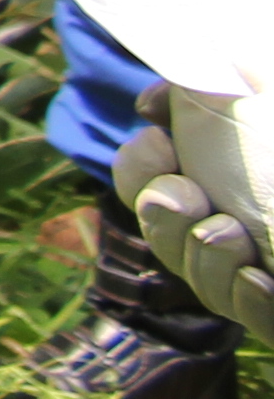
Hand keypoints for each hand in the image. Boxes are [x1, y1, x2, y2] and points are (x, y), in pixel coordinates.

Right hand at [123, 90, 273, 337]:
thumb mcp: (256, 91)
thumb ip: (200, 81)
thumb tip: (152, 105)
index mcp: (220, 171)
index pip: (145, 177)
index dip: (138, 165)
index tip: (161, 145)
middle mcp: (233, 221)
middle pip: (160, 229)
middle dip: (162, 214)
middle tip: (189, 198)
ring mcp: (260, 271)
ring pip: (197, 275)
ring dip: (205, 256)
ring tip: (237, 238)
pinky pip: (248, 317)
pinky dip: (248, 299)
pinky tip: (262, 280)